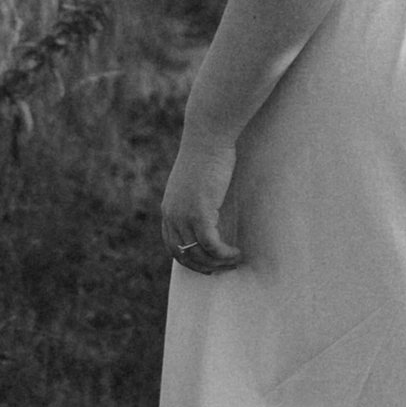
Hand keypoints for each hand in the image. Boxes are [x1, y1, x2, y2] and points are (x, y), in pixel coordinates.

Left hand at [162, 126, 241, 275]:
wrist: (207, 137)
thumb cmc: (207, 153)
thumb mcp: (196, 180)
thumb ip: (196, 197)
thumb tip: (210, 205)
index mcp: (168, 209)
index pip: (172, 245)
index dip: (188, 258)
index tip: (205, 264)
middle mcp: (172, 216)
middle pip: (183, 255)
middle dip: (203, 266)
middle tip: (222, 269)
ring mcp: (184, 216)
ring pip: (199, 254)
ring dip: (218, 263)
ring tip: (235, 261)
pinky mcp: (200, 214)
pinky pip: (212, 246)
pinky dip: (224, 254)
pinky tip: (237, 253)